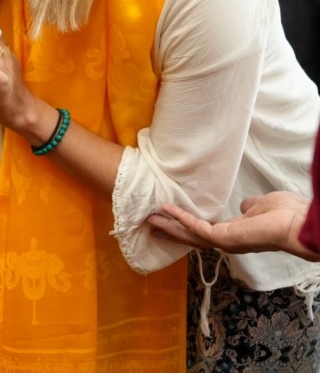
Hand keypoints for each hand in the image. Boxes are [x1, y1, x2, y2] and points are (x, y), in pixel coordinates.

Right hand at [145, 194, 319, 261]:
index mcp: (237, 233)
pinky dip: (180, 218)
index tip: (171, 218)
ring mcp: (225, 242)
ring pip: (190, 235)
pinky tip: (166, 209)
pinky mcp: (223, 238)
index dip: (187, 225)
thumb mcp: (263, 205)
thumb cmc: (287, 214)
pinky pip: (196, 227)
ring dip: (169, 227)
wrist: (298, 224)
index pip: (206, 231)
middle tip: (150, 225)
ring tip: (149, 219)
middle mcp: (228, 241)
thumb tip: (244, 206)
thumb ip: (249, 207)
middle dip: (171, 231)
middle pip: (192, 237)